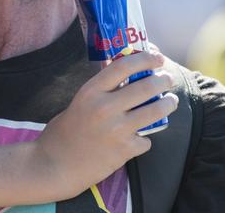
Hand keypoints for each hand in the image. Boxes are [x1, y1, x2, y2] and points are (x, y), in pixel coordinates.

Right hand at [35, 51, 177, 199]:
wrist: (54, 165)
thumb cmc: (63, 132)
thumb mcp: (79, 103)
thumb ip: (101, 92)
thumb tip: (125, 78)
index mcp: (91, 91)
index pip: (124, 66)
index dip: (145, 58)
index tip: (156, 58)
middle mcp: (105, 108)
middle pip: (146, 86)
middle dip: (163, 80)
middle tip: (167, 80)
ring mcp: (117, 130)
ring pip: (155, 111)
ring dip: (168, 104)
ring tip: (170, 101)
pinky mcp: (125, 150)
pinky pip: (147, 140)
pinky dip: (146, 138)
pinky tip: (141, 138)